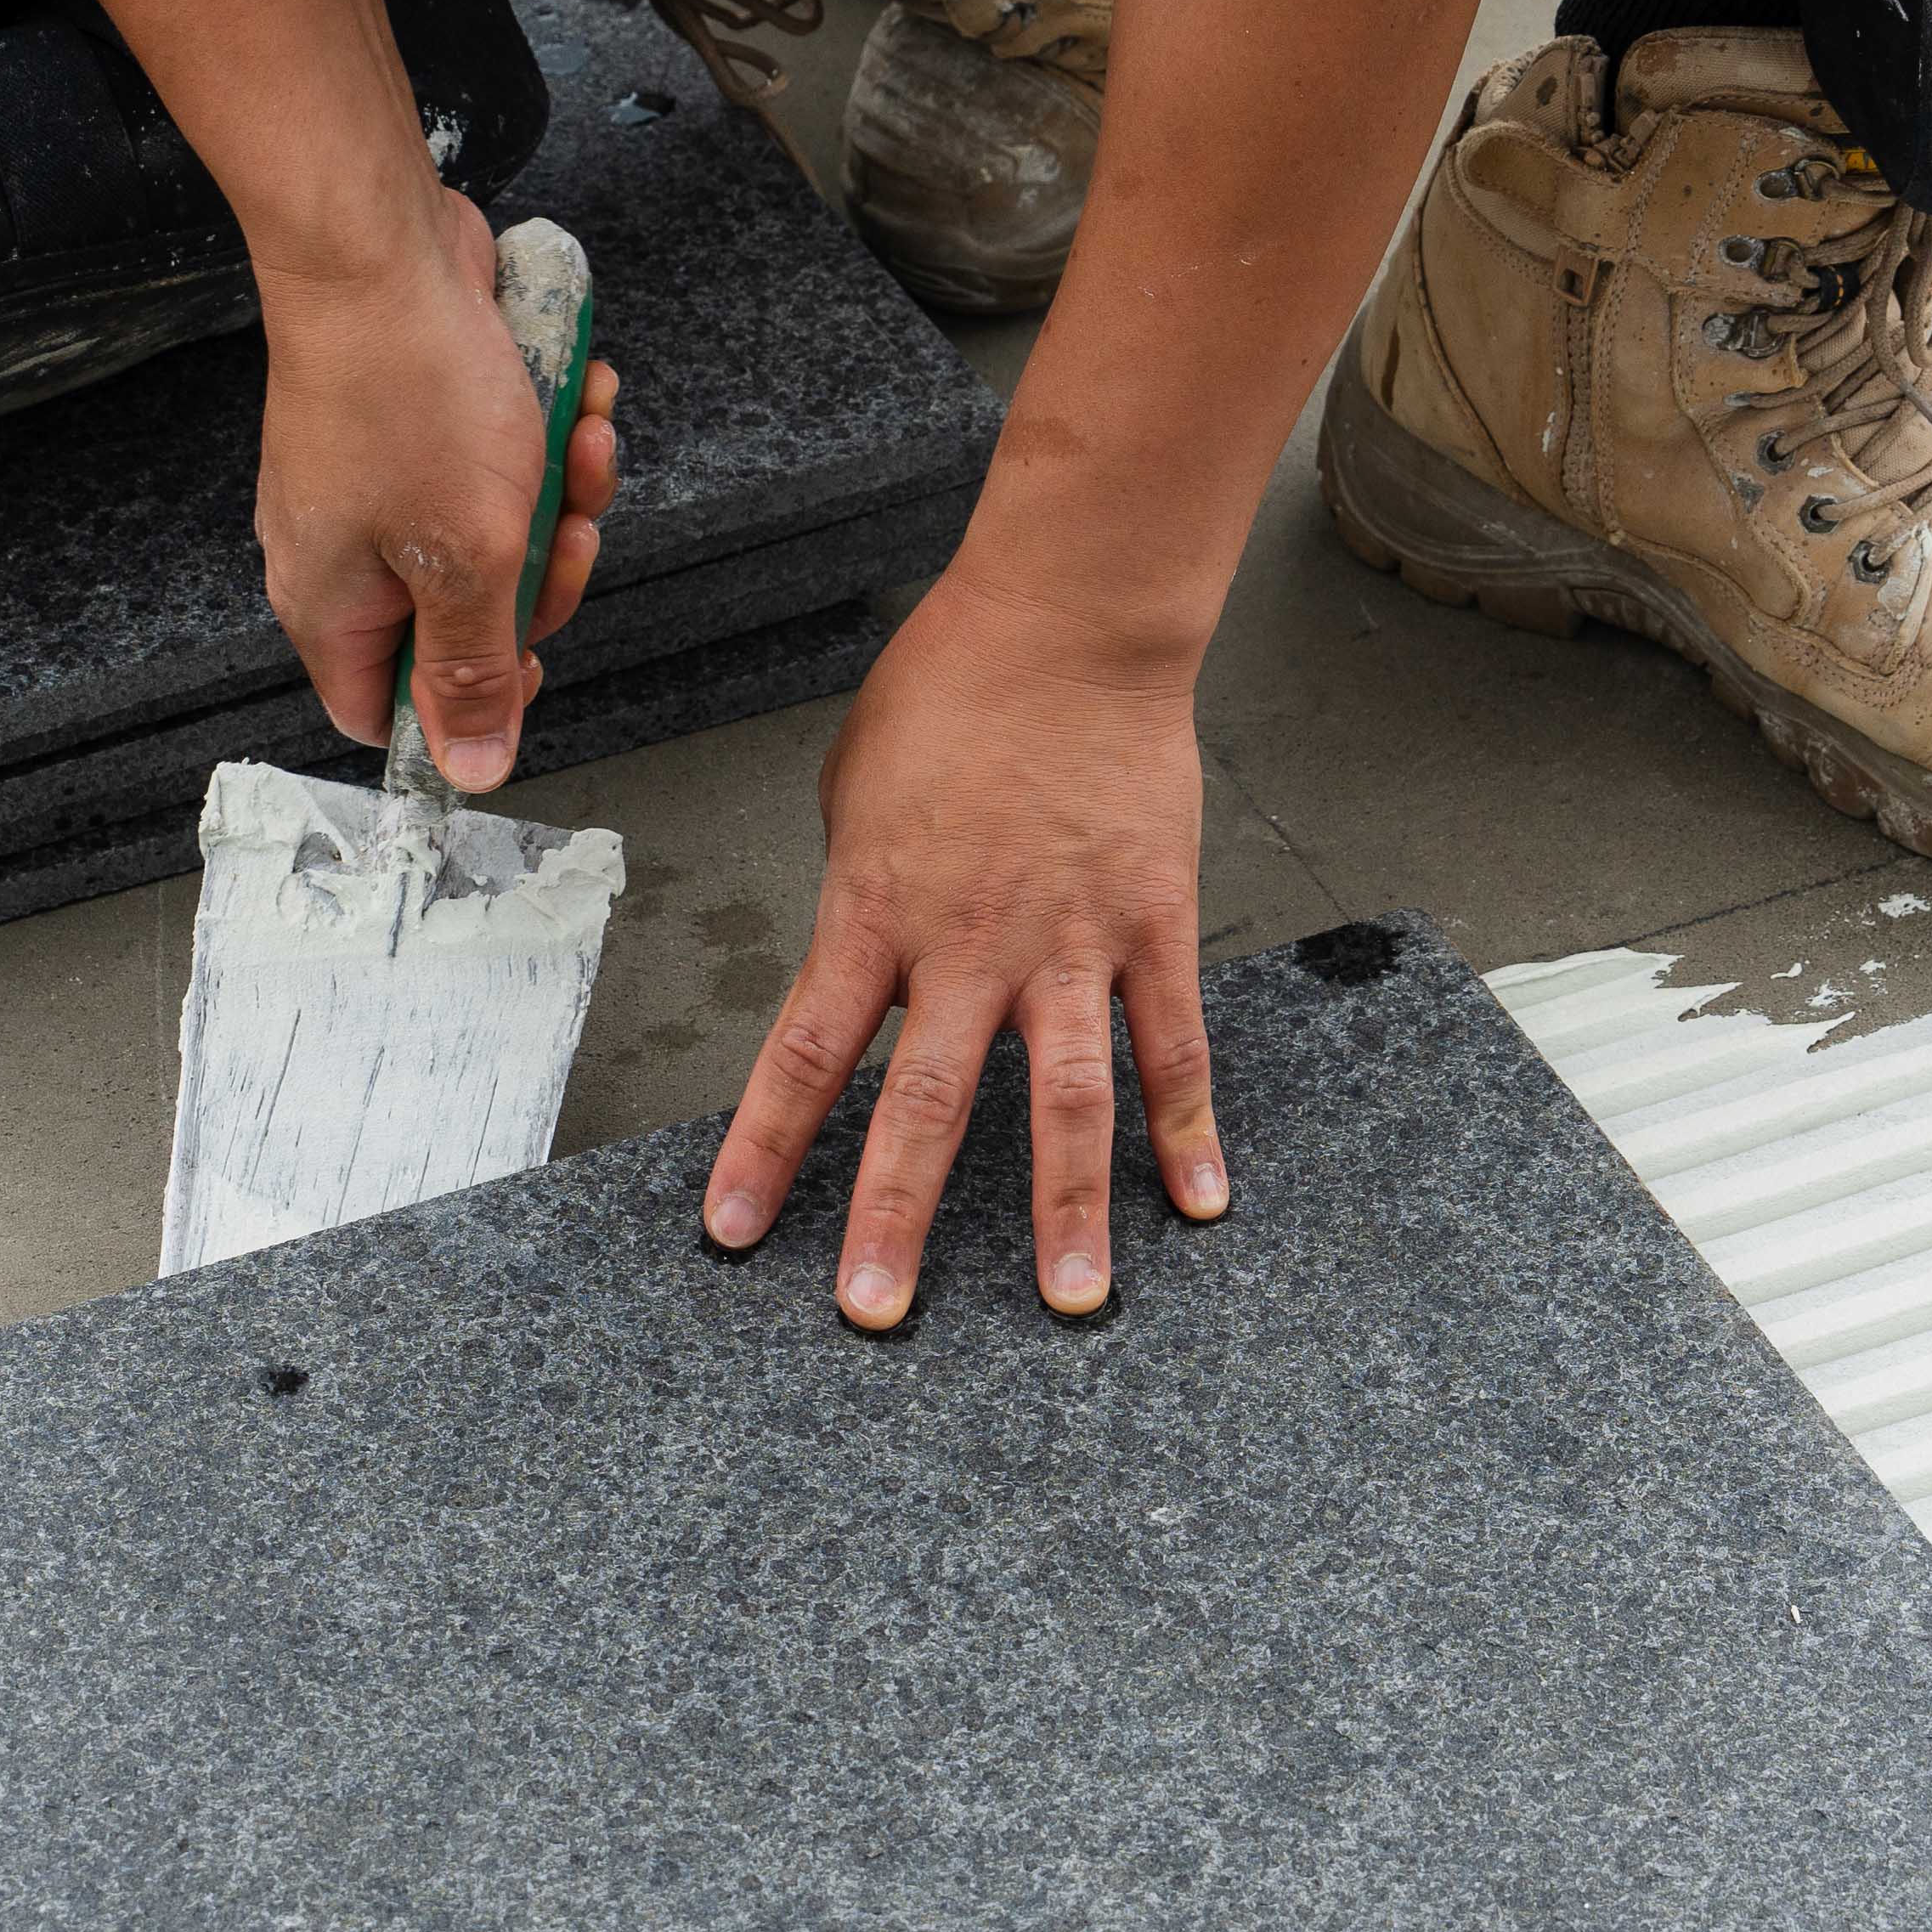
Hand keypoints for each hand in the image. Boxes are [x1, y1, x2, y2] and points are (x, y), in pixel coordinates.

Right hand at [247, 187, 622, 784]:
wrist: (381, 245)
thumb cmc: (409, 388)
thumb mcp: (466, 557)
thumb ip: (472, 669)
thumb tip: (470, 772)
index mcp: (332, 606)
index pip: (387, 712)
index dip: (465, 706)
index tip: (525, 657)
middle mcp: (344, 552)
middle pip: (461, 622)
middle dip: (538, 572)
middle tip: (563, 526)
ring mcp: (379, 484)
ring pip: (494, 533)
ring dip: (555, 491)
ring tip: (574, 437)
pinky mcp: (415, 426)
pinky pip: (493, 461)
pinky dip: (542, 433)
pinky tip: (571, 391)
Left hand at [701, 573, 1233, 1326]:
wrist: (1066, 621)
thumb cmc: (951, 688)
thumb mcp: (856, 791)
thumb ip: (860, 892)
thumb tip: (867, 957)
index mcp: (874, 909)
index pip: (803, 1055)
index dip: (763, 1152)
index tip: (733, 1232)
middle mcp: (967, 944)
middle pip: (926, 1108)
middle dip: (897, 1219)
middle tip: (879, 1310)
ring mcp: (1068, 942)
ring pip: (1065, 1102)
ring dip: (1064, 1211)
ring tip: (1069, 1300)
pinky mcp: (1152, 925)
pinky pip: (1172, 1045)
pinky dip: (1187, 1130)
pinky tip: (1198, 1205)